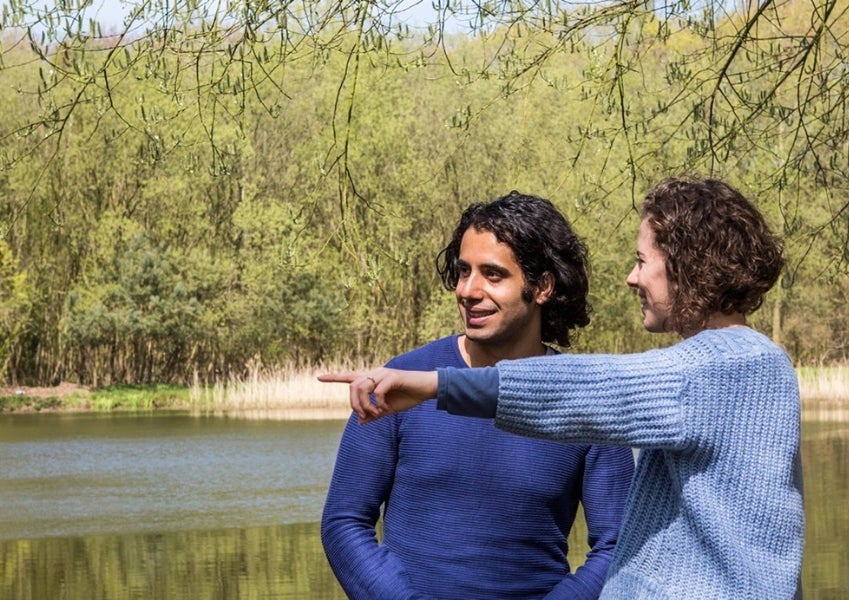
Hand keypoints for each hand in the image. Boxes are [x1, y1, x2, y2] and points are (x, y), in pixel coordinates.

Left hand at [318, 368, 437, 423]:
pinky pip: (378, 391)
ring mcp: (383, 374)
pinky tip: (385, 408)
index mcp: (372, 380)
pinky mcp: (392, 377)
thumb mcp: (388, 409)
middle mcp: (375, 374)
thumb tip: (359, 421)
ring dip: (365, 404)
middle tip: (363, 415)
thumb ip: (374, 414)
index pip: (349, 377)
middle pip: (353, 385)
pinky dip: (379, 403)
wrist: (426, 389)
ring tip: (375, 414)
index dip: (334, 377)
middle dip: (354, 403)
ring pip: (362, 387)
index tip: (319, 377)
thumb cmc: (408, 397)